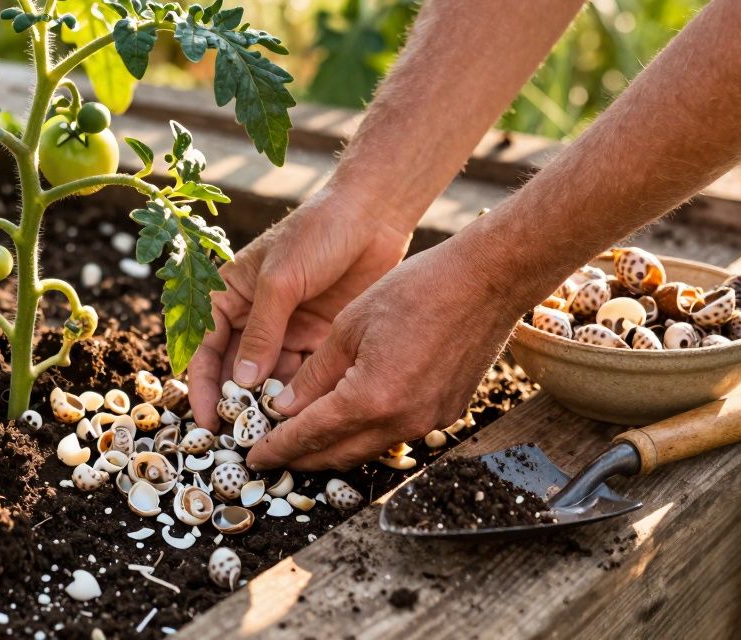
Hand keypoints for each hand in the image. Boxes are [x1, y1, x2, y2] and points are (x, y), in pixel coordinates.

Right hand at [186, 184, 410, 430]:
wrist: (373, 214)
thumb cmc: (316, 233)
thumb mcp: (281, 279)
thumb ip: (262, 331)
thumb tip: (243, 381)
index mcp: (229, 295)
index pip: (204, 347)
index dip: (201, 385)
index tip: (206, 421)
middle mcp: (253, 317)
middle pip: (234, 370)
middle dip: (234, 403)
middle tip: (239, 438)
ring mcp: (286, 330)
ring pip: (268, 378)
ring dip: (268, 405)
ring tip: (271, 436)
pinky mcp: (318, 338)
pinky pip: (302, 375)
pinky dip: (299, 397)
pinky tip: (302, 419)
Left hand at [244, 236, 521, 470]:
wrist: (486, 282)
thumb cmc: (415, 291)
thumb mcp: (348, 327)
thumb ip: (314, 374)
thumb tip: (283, 407)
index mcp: (370, 398)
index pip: (310, 436)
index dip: (277, 448)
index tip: (254, 455)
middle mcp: (401, 421)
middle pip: (338, 455)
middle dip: (301, 458)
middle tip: (272, 454)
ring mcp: (428, 421)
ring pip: (367, 448)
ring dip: (333, 448)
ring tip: (303, 440)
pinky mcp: (445, 413)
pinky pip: (395, 434)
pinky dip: (365, 433)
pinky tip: (349, 418)